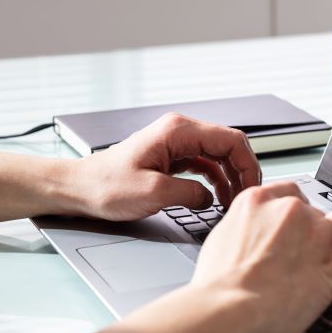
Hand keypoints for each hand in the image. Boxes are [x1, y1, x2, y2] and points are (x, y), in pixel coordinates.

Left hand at [68, 113, 260, 220]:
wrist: (80, 188)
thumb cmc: (106, 186)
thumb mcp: (153, 193)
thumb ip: (190, 193)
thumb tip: (211, 198)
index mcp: (178, 131)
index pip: (231, 139)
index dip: (248, 164)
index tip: (251, 188)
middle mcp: (180, 132)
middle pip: (229, 145)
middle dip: (243, 171)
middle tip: (246, 197)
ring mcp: (176, 144)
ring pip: (220, 155)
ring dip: (231, 177)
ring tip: (233, 201)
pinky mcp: (172, 158)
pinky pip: (206, 164)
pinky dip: (217, 180)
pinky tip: (217, 198)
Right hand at [187, 181, 331, 332]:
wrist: (225, 312)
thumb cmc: (216, 287)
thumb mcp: (219, 243)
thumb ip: (241, 231)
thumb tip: (247, 237)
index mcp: (260, 202)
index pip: (290, 194)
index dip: (297, 211)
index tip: (298, 222)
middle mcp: (292, 213)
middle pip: (319, 207)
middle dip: (319, 224)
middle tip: (314, 245)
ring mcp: (317, 238)